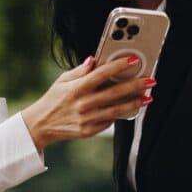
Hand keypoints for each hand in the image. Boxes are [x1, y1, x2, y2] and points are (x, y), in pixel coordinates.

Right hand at [21, 53, 151, 149]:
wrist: (40, 125)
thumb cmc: (53, 99)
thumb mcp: (62, 81)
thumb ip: (80, 71)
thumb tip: (94, 59)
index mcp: (76, 88)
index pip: (102, 74)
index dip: (118, 65)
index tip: (133, 60)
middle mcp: (82, 103)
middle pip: (114, 93)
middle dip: (135, 86)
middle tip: (150, 80)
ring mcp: (86, 119)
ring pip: (116, 110)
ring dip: (134, 103)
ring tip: (148, 97)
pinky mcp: (88, 131)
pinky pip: (109, 122)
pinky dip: (121, 115)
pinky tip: (131, 109)